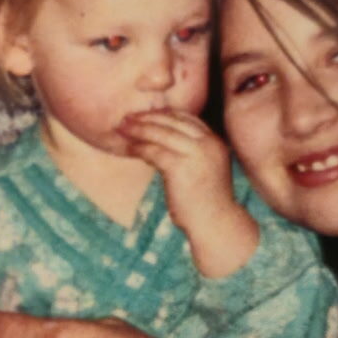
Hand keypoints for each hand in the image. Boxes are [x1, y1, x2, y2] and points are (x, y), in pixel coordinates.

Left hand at [123, 110, 255, 274]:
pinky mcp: (180, 167)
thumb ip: (191, 151)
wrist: (214, 223)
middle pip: (172, 121)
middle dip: (147, 117)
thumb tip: (161, 139)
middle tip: (127, 118)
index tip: (145, 115)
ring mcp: (195, 154)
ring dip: (139, 129)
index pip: (186, 118)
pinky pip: (153, 151)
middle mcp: (207, 143)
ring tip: (122, 128)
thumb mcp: (204, 168)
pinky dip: (138, 148)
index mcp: (214, 141)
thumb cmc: (205, 200)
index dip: (163, 114)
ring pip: (160, 133)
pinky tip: (129, 149)